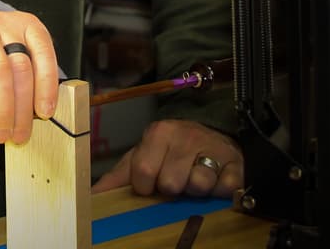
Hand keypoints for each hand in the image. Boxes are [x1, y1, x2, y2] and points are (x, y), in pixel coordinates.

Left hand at [92, 119, 242, 197]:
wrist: (208, 133)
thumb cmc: (170, 150)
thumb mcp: (142, 156)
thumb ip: (119, 176)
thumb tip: (94, 195)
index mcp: (158, 134)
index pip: (144, 172)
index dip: (146, 187)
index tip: (151, 185)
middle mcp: (185, 137)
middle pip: (172, 183)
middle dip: (172, 188)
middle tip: (175, 180)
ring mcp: (212, 149)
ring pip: (199, 186)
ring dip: (196, 190)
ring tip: (194, 180)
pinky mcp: (236, 164)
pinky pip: (226, 189)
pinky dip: (220, 192)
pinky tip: (215, 182)